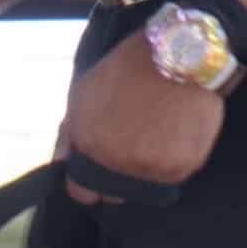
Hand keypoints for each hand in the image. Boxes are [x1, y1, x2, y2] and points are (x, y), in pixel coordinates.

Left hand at [61, 38, 225, 200]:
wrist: (180, 54)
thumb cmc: (127, 68)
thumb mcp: (84, 93)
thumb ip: (70, 133)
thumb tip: (64, 163)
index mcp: (91, 147)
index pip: (82, 192)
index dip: (88, 182)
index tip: (97, 171)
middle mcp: (119, 163)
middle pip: (115, 193)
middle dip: (117, 176)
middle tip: (131, 146)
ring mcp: (152, 167)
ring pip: (145, 184)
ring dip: (147, 167)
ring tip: (156, 133)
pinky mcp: (183, 166)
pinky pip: (173, 175)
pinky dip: (173, 160)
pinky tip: (174, 132)